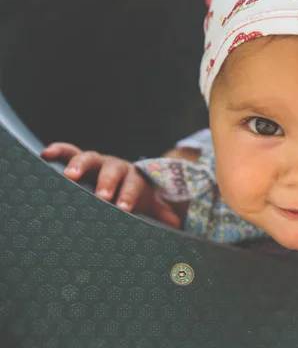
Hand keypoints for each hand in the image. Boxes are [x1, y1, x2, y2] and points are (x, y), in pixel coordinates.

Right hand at [42, 142, 181, 227]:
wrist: (124, 178)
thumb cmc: (134, 194)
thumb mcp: (147, 202)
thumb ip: (160, 211)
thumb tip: (177, 223)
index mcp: (133, 177)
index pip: (132, 185)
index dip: (128, 196)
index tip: (123, 208)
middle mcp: (116, 166)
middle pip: (112, 170)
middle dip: (107, 183)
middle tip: (101, 196)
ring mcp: (98, 161)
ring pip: (89, 157)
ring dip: (80, 165)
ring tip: (69, 176)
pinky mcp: (82, 160)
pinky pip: (70, 150)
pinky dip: (59, 150)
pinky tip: (46, 153)